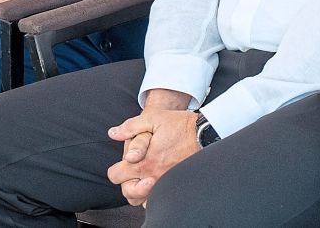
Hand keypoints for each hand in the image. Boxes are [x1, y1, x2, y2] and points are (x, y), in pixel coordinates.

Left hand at [108, 90, 197, 205]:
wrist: (205, 133)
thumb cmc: (180, 125)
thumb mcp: (154, 118)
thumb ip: (131, 127)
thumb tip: (113, 133)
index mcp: (145, 162)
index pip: (116, 175)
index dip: (116, 169)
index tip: (124, 163)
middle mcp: (154, 177)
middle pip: (128, 193)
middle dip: (126, 183)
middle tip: (133, 172)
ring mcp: (166, 183)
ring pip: (142, 200)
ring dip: (139, 191)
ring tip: (143, 179)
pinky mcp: (177, 185)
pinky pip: (159, 200)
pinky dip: (153, 195)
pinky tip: (155, 183)